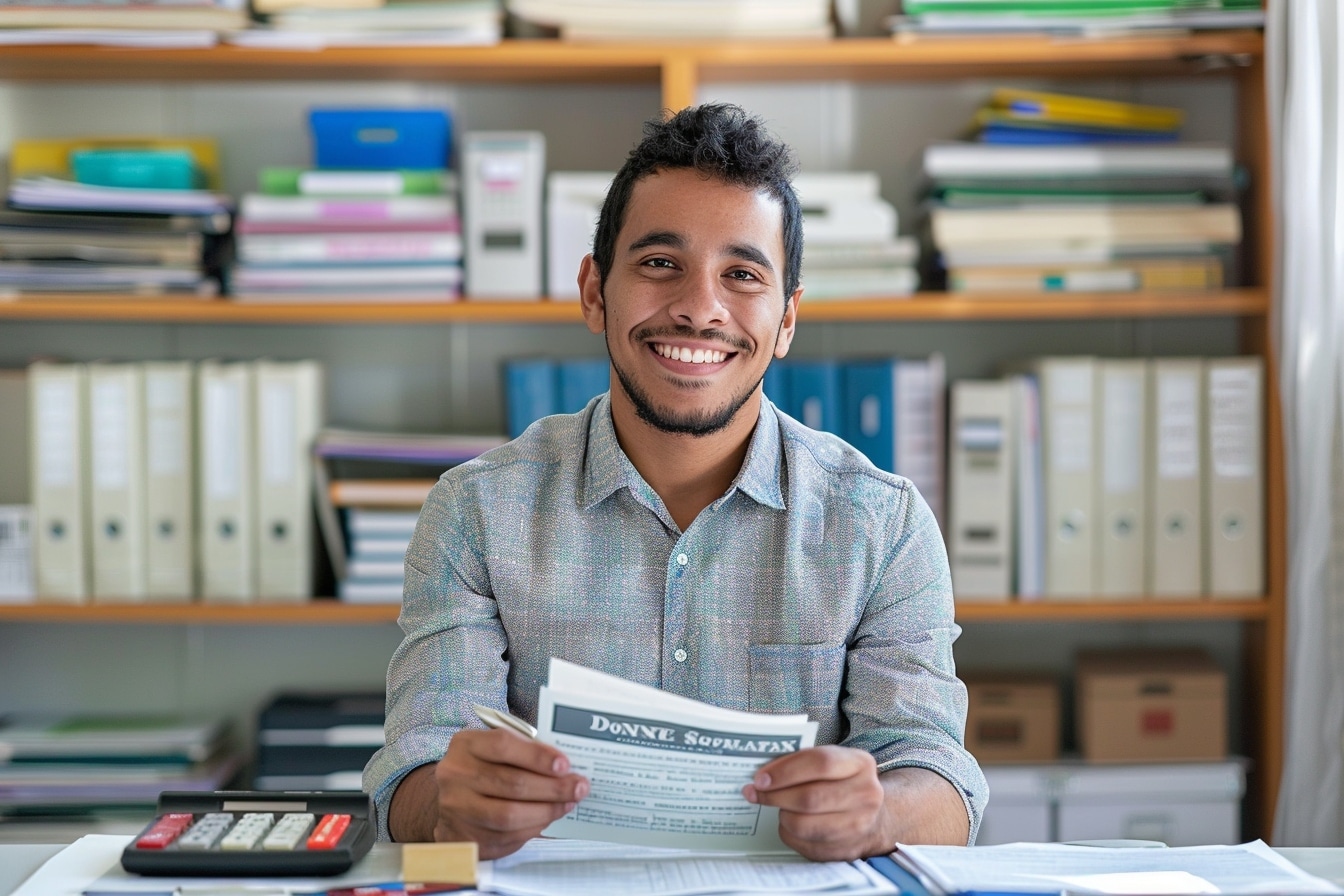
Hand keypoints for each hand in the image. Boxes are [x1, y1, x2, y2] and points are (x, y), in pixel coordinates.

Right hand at [432, 728, 589, 858]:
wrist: (449, 800)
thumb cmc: (482, 768)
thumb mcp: (494, 749)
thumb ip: (523, 751)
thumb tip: (564, 767)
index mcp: (466, 744)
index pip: (503, 745)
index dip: (538, 756)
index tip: (565, 765)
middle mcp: (455, 775)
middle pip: (512, 783)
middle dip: (553, 787)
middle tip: (579, 787)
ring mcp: (457, 809)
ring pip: (509, 814)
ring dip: (546, 811)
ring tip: (567, 804)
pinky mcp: (465, 837)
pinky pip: (506, 836)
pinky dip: (532, 828)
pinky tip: (547, 819)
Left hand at [742, 745, 887, 861]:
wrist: (874, 817)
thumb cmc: (843, 783)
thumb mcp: (834, 761)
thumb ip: (804, 761)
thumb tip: (763, 773)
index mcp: (860, 763)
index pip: (820, 763)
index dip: (785, 770)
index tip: (760, 778)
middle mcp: (866, 794)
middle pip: (809, 798)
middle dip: (775, 796)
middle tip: (755, 793)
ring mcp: (859, 826)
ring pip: (804, 825)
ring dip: (783, 816)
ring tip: (779, 808)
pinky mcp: (846, 851)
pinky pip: (805, 845)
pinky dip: (789, 834)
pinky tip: (789, 825)